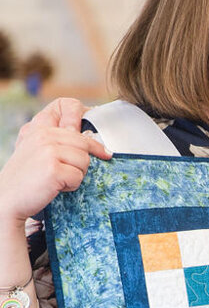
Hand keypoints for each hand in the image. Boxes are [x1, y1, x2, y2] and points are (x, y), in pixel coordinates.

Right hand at [0, 97, 111, 225]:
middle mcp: (44, 135)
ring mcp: (49, 151)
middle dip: (81, 162)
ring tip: (57, 179)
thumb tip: (91, 139)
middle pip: (84, 143)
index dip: (86, 119)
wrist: (8, 199)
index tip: (100, 144)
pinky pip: (79, 177)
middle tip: (66, 173)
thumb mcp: (37, 150)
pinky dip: (71, 186)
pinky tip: (55, 187)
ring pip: (85, 161)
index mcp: (40, 127)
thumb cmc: (27, 177)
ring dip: (76, 175)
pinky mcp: (54, 169)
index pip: (69, 108)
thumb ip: (58, 140)